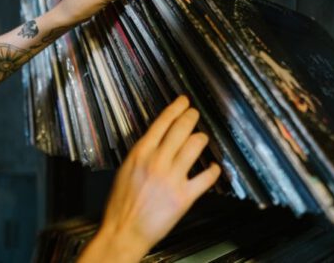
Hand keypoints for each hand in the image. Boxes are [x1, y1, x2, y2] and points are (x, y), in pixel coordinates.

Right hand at [78, 96, 221, 262]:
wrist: (123, 231)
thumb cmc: (120, 203)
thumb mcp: (125, 169)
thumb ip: (142, 153)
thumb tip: (158, 141)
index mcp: (140, 153)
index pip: (162, 122)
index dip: (176, 108)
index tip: (184, 101)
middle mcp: (157, 160)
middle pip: (181, 128)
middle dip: (191, 117)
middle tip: (195, 114)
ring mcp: (172, 177)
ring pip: (195, 145)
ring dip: (201, 138)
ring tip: (201, 138)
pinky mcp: (184, 196)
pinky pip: (206, 177)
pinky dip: (213, 170)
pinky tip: (213, 166)